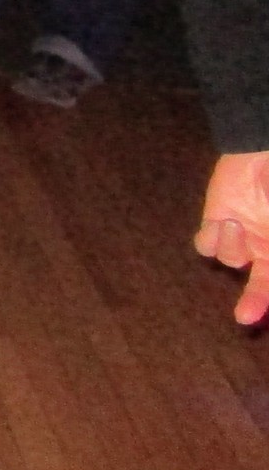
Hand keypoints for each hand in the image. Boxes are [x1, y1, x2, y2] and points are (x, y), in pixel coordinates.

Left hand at [195, 150, 268, 324]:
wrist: (262, 152)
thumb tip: (264, 263)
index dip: (268, 298)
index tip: (259, 314)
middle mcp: (267, 248)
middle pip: (260, 286)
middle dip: (255, 302)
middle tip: (245, 317)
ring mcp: (243, 237)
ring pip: (230, 260)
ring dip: (231, 246)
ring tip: (237, 223)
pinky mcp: (217, 224)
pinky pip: (207, 245)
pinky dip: (213, 238)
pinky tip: (223, 223)